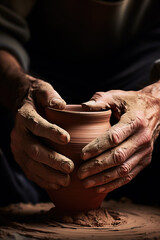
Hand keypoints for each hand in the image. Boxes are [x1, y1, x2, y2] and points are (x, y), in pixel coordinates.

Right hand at [11, 75, 73, 190]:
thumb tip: (61, 104)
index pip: (36, 125)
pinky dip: (42, 179)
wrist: (23, 106)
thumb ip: (50, 96)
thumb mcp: (43, 90)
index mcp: (24, 116)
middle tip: (70, 167)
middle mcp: (18, 133)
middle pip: (33, 149)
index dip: (50, 132)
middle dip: (52, 160)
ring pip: (31, 164)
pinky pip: (29, 171)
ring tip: (66, 180)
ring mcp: (18, 147)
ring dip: (48, 174)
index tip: (67, 139)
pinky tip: (56, 184)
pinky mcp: (21, 157)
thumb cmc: (37, 98)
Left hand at [78, 88, 159, 193]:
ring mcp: (146, 151)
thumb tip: (83, 107)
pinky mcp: (146, 160)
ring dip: (104, 179)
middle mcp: (142, 138)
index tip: (82, 155)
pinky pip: (130, 175)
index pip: (114, 137)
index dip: (97, 147)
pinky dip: (115, 183)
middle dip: (97, 167)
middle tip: (80, 173)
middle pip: (118, 157)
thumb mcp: (117, 96)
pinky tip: (100, 187)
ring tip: (86, 183)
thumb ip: (100, 100)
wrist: (156, 110)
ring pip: (124, 170)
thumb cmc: (131, 102)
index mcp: (135, 121)